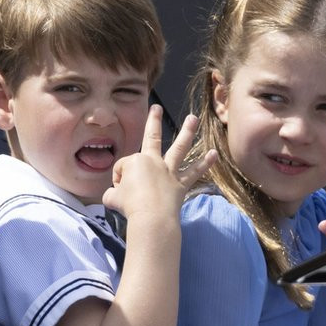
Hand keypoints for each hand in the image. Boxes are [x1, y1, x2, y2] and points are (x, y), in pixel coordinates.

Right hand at [102, 106, 216, 218]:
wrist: (150, 217)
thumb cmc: (129, 206)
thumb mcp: (111, 198)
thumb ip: (112, 194)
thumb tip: (112, 195)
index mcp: (134, 161)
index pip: (123, 167)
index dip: (118, 180)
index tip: (119, 192)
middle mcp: (153, 161)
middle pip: (152, 138)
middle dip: (153, 121)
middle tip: (157, 108)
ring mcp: (169, 171)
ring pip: (179, 147)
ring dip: (187, 132)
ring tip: (193, 118)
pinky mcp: (181, 183)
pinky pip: (195, 172)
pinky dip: (205, 163)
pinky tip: (213, 154)